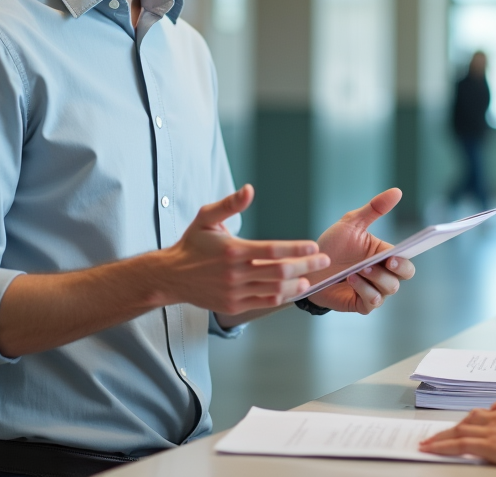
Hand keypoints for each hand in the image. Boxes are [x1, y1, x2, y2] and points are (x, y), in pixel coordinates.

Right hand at [160, 185, 329, 314]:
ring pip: (274, 290)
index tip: (313, 247)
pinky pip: (263, 302)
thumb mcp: (206, 217)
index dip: (297, 249)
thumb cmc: (192, 244)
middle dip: (306, 266)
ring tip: (310, 278)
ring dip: (296, 284)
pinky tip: (291, 289)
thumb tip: (249, 189)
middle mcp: (235, 273)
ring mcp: (235, 292)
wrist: (172, 276)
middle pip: (279, 271)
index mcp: (233, 250)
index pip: (272, 250)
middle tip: (323, 261)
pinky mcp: (233, 306)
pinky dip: (281, 297)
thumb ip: (230, 204)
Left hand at [306, 188, 415, 313]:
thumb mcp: (351, 223)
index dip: (406, 258)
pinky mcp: (361, 303)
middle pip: (404, 276)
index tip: (397, 255)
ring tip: (357, 270)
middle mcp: (383, 273)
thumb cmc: (332, 245)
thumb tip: (397, 191)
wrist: (308, 267)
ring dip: (376, 279)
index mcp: (384, 254)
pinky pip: (372, 301)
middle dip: (397, 270)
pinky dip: (364, 290)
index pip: (406, 258)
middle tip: (384, 262)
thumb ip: (374, 208)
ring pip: (389, 289)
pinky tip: (350, 280)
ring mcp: (373, 289)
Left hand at [418, 404, 495, 466]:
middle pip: (466, 421)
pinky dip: (443, 446)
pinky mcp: (488, 444)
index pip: (479, 416)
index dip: (464, 423)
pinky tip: (431, 449)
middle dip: (449, 430)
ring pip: (459, 431)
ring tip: (428, 444)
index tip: (455, 428)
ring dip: (441, 437)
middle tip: (434, 436)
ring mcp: (491, 430)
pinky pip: (460, 444)